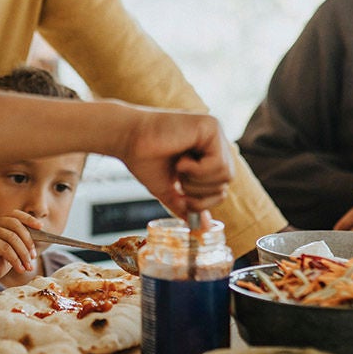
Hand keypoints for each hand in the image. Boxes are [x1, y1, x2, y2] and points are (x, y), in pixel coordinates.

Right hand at [0, 210, 40, 279]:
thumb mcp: (9, 253)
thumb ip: (19, 244)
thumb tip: (37, 239)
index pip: (14, 215)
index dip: (28, 219)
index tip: (40, 227)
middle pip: (14, 224)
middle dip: (28, 241)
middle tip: (33, 256)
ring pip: (12, 237)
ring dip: (24, 253)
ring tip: (27, 267)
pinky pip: (5, 248)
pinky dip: (16, 259)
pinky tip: (19, 269)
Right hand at [117, 110, 234, 216]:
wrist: (126, 138)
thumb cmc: (143, 160)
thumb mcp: (168, 189)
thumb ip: (187, 205)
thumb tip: (205, 227)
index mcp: (206, 152)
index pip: (221, 186)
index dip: (202, 199)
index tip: (180, 192)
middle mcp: (214, 140)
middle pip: (226, 182)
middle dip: (198, 190)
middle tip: (178, 178)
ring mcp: (214, 130)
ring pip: (225, 174)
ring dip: (196, 180)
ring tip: (179, 166)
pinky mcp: (210, 126)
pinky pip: (219, 164)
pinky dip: (198, 170)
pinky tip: (181, 160)